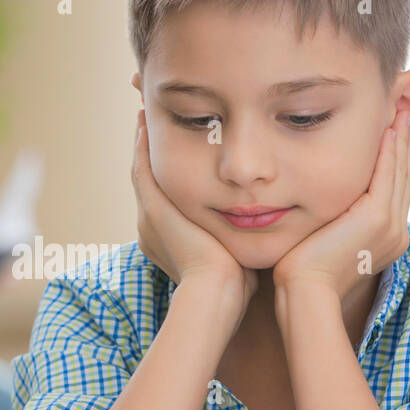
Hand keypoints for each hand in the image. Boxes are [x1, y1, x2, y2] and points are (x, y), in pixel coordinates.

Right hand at [131, 107, 257, 315]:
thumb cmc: (237, 284)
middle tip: (151, 119)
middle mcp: (151, 227)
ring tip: (146, 113)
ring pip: (142, 170)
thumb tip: (268, 220)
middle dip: (152, 150)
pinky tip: (146, 120)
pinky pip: (142, 169)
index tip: (181, 145)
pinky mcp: (153, 209)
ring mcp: (149, 217)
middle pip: (149, 178)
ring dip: (142, 141)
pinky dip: (141, 145)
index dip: (171, 168)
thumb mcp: (238, 252)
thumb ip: (243, 234)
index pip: (166, 195)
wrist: (217, 296)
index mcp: (168, 238)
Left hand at [272, 109, 409, 304]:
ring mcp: (390, 224)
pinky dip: (389, 150)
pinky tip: (389, 128)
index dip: (403, 160)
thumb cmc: (304, 273)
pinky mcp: (377, 217)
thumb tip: (326, 208)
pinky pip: (387, 174)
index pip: (398, 190)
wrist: (305, 290)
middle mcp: (395, 231)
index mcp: (386, 237)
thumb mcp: (327, 241)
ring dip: (404, 139)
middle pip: (406, 177)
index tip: (404, 134)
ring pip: (401, 172)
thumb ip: (335, 222)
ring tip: (407, 111)